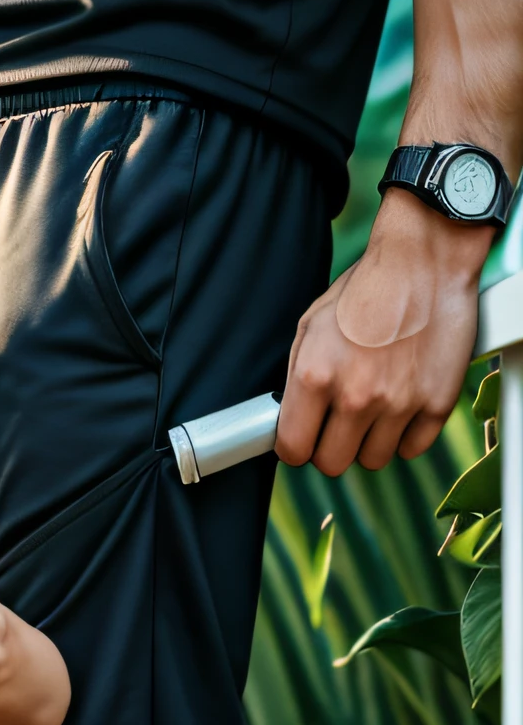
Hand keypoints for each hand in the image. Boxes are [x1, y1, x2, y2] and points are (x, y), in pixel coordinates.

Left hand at [277, 189, 490, 474]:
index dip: (296, 445)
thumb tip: (287, 421)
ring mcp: (400, 403)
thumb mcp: (311, 326)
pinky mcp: (437, 403)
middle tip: (339, 421)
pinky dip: (406, 435)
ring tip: (375, 407)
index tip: (304, 436)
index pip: (293, 450)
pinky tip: (403, 405)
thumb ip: (297, 379)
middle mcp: (356, 396)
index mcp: (316, 376)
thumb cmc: (365, 290)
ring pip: (372, 460)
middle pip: (332, 463)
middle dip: (331, 447)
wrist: (425, 260)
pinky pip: (412, 448)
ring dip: (369, 442)